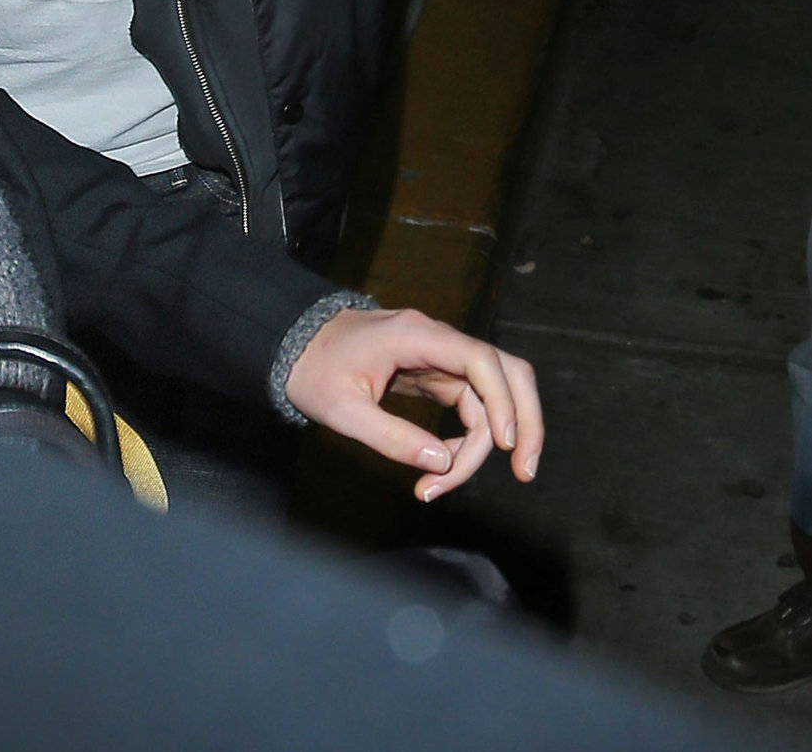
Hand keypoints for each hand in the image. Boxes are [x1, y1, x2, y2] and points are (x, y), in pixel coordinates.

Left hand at [285, 306, 541, 501]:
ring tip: (447, 485)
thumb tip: (440, 465)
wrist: (294, 344)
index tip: (505, 446)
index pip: (480, 359)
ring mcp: (439, 357)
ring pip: (491, 396)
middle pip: (506, 371)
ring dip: (486, 443)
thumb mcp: (343, 410)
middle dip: (524, 421)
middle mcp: (436, 340)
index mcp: (416, 335)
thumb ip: (391, 436)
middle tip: (524, 473)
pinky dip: (467, 440)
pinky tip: (441, 468)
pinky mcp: (436, 374)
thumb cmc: (313, 371)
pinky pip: (470, 405)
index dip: (502, 401)